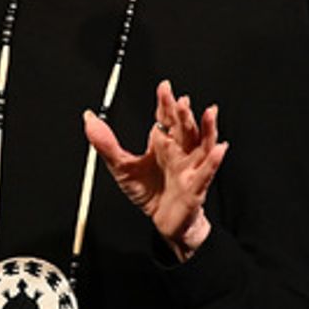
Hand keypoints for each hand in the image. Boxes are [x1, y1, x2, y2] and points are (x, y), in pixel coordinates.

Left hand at [82, 79, 228, 259]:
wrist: (163, 221)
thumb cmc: (149, 192)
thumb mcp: (121, 167)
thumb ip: (106, 143)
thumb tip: (89, 118)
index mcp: (163, 142)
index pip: (166, 117)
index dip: (165, 102)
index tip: (164, 87)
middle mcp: (180, 150)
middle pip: (184, 127)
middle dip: (183, 113)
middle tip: (180, 100)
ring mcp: (190, 167)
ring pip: (202, 144)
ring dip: (206, 128)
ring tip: (209, 113)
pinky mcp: (196, 186)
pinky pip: (207, 172)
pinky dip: (213, 160)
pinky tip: (219, 149)